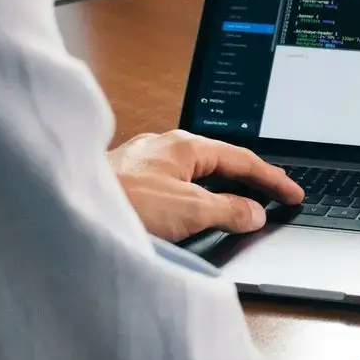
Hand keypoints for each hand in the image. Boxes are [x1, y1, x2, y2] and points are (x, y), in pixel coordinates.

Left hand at [109, 130, 302, 243]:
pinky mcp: (126, 182)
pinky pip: (173, 187)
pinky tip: (190, 214)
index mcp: (184, 144)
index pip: (242, 159)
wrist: (65, 212)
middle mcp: (163, 147)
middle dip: (248, 180)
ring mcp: (143, 162)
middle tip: (274, 197)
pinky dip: (193, 199)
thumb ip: (227, 210)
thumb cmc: (121, 203)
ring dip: (219, 190)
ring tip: (239, 208)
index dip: (272, 179)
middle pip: (218, 162)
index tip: (294, 194)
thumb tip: (253, 212)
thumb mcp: (188, 211)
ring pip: (193, 175)